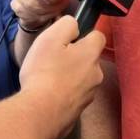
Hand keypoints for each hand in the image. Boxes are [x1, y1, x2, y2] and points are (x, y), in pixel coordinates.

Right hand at [19, 16, 105, 138]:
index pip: (98, 36)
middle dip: (74, 57)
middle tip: (52, 60)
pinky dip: (64, 94)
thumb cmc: (45, 72)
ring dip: (69, 76)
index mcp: (92, 54)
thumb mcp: (51, 38)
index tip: (67, 40)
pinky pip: (73, 95)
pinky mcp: (79, 111)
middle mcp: (96, 74)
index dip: (83, 35)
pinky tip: (48, 95)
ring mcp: (89, 95)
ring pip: (81, 78)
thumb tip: (74, 26)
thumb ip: (67, 25)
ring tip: (48, 79)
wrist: (41, 113)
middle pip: (88, 58)